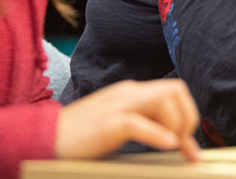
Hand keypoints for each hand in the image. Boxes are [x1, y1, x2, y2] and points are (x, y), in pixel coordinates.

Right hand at [55, 79, 200, 161]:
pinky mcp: (106, 122)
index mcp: (133, 93)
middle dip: (188, 117)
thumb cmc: (83, 138)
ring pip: (163, 99)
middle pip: (175, 89)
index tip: (190, 144)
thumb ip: (146, 125)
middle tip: (184, 144)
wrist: (45, 139)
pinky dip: (157, 134)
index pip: (174, 90)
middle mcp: (128, 93)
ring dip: (176, 124)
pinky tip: (167, 146)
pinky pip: (138, 122)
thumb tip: (176, 140)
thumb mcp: (121, 126)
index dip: (189, 114)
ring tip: (174, 146)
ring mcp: (117, 105)